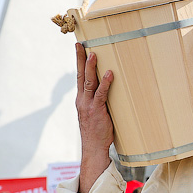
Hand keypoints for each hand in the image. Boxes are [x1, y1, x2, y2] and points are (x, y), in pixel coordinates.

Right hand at [75, 43, 114, 192]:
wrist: (93, 148)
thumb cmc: (99, 131)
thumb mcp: (98, 113)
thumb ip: (102, 101)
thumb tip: (114, 90)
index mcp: (81, 99)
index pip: (78, 77)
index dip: (79, 62)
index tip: (79, 48)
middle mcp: (82, 100)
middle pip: (80, 75)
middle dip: (80, 59)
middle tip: (80, 44)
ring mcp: (88, 105)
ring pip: (88, 82)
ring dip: (91, 67)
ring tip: (94, 53)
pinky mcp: (97, 111)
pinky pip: (101, 94)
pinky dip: (105, 83)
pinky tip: (109, 74)